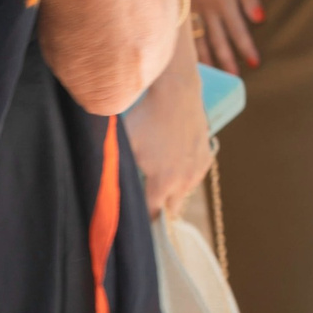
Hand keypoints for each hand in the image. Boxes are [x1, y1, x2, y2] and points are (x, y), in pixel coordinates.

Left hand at [122, 55, 213, 214]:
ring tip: (158, 173)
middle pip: (171, 208)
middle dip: (158, 206)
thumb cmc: (145, 118)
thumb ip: (117, 172)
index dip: (142, 218)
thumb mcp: (125, 146)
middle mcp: (185, 181)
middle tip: (144, 196)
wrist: (176, 93)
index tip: (132, 218)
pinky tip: (174, 160)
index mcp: (163, 183)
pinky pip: (195, 177)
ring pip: (184, 192)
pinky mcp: (207, 157)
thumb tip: (105, 193)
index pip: (153, 215)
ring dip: (173, 190)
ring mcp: (198, 169)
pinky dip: (185, 175)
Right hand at [188, 0, 262, 69]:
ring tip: (214, 75)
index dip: (247, 48)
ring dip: (208, 58)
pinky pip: (185, 31)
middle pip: (219, 41)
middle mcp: (208, 10)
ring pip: (200, 39)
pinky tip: (190, 58)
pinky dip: (189, 46)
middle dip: (227, 60)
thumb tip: (260, 20)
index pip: (238, 31)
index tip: (255, 64)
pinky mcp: (181, 6)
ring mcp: (193, 9)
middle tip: (234, 79)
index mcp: (225, 2)